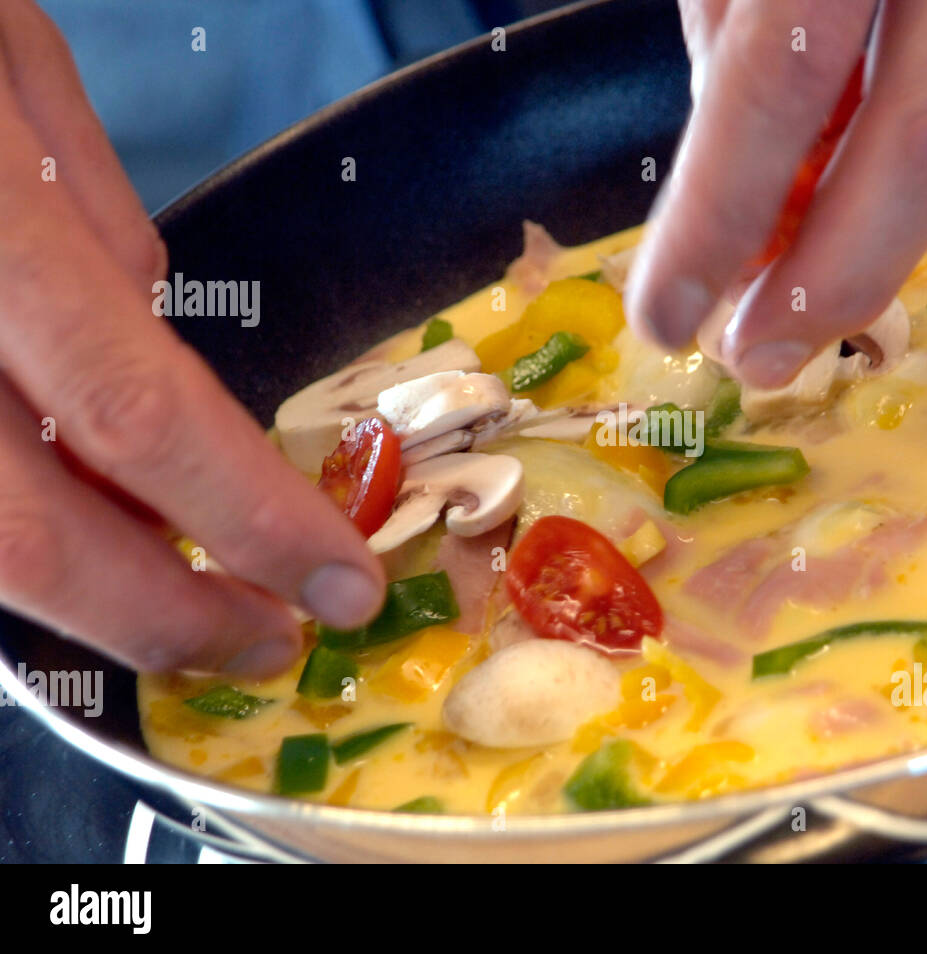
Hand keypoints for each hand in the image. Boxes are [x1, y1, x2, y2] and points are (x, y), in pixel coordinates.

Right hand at [0, 1, 384, 676]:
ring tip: (181, 593)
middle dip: (168, 617)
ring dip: (86, 593)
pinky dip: (10, 532)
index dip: (249, 521)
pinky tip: (78, 518)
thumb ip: (89, 213)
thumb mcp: (6, 58)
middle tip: (266, 641)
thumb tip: (153, 331)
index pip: (136, 416)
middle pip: (27, 540)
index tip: (338, 583)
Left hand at [625, 0, 926, 385]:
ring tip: (797, 309)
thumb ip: (737, 58)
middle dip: (836, 273)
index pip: (780, 77)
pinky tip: (857, 217)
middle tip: (759, 361)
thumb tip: (743, 225)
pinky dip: (921, 174)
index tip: (665, 317)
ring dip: (884, 237)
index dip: (719, 215)